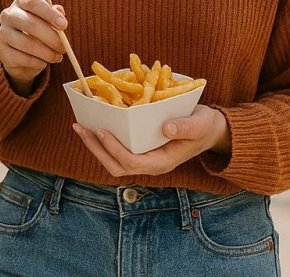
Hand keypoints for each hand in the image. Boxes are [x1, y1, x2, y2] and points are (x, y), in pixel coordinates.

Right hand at [0, 0, 67, 95]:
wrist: (20, 53)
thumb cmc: (38, 31)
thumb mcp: (48, 20)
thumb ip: (55, 15)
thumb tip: (60, 12)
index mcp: (20, 1)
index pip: (33, 2)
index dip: (49, 13)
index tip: (64, 25)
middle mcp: (8, 15)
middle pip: (30, 24)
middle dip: (52, 38)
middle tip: (64, 47)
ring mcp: (3, 33)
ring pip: (28, 44)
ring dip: (47, 53)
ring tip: (57, 57)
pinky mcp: (2, 51)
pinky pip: (24, 59)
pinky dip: (38, 62)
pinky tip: (43, 62)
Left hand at [72, 105, 229, 176]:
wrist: (209, 130)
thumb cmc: (205, 127)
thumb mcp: (200, 124)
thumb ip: (185, 127)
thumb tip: (165, 128)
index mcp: (162, 162)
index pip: (131, 162)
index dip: (114, 149)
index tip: (102, 131)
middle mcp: (150, 164)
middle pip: (116, 165)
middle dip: (96, 149)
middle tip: (80, 128)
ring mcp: (143, 158)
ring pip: (113, 160)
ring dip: (95, 145)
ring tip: (80, 126)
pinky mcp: (140, 150)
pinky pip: (116, 150)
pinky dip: (102, 140)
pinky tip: (93, 124)